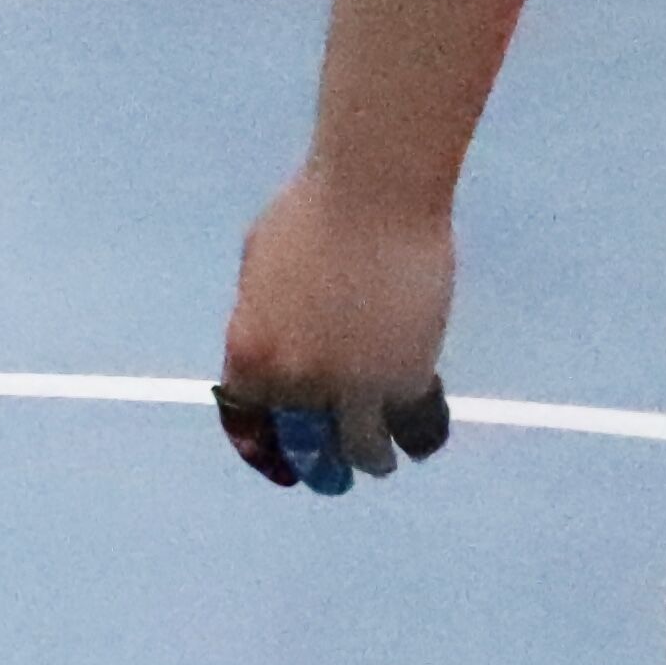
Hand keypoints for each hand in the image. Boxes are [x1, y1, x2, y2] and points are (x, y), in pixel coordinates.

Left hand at [218, 168, 455, 495]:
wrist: (373, 190)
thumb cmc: (310, 210)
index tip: (279, 461)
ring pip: (364, 454)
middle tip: (334, 473)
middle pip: (307, 453)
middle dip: (321, 468)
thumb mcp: (260, 266)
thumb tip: (277, 350)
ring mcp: (353, 385)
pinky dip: (417, 436)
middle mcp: (296, 381)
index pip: (247, 424)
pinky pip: (415, 429)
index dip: (263, 448)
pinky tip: (418, 436)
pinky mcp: (408, 378)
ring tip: (380, 454)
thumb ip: (263, 319)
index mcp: (250, 352)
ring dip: (370, 457)